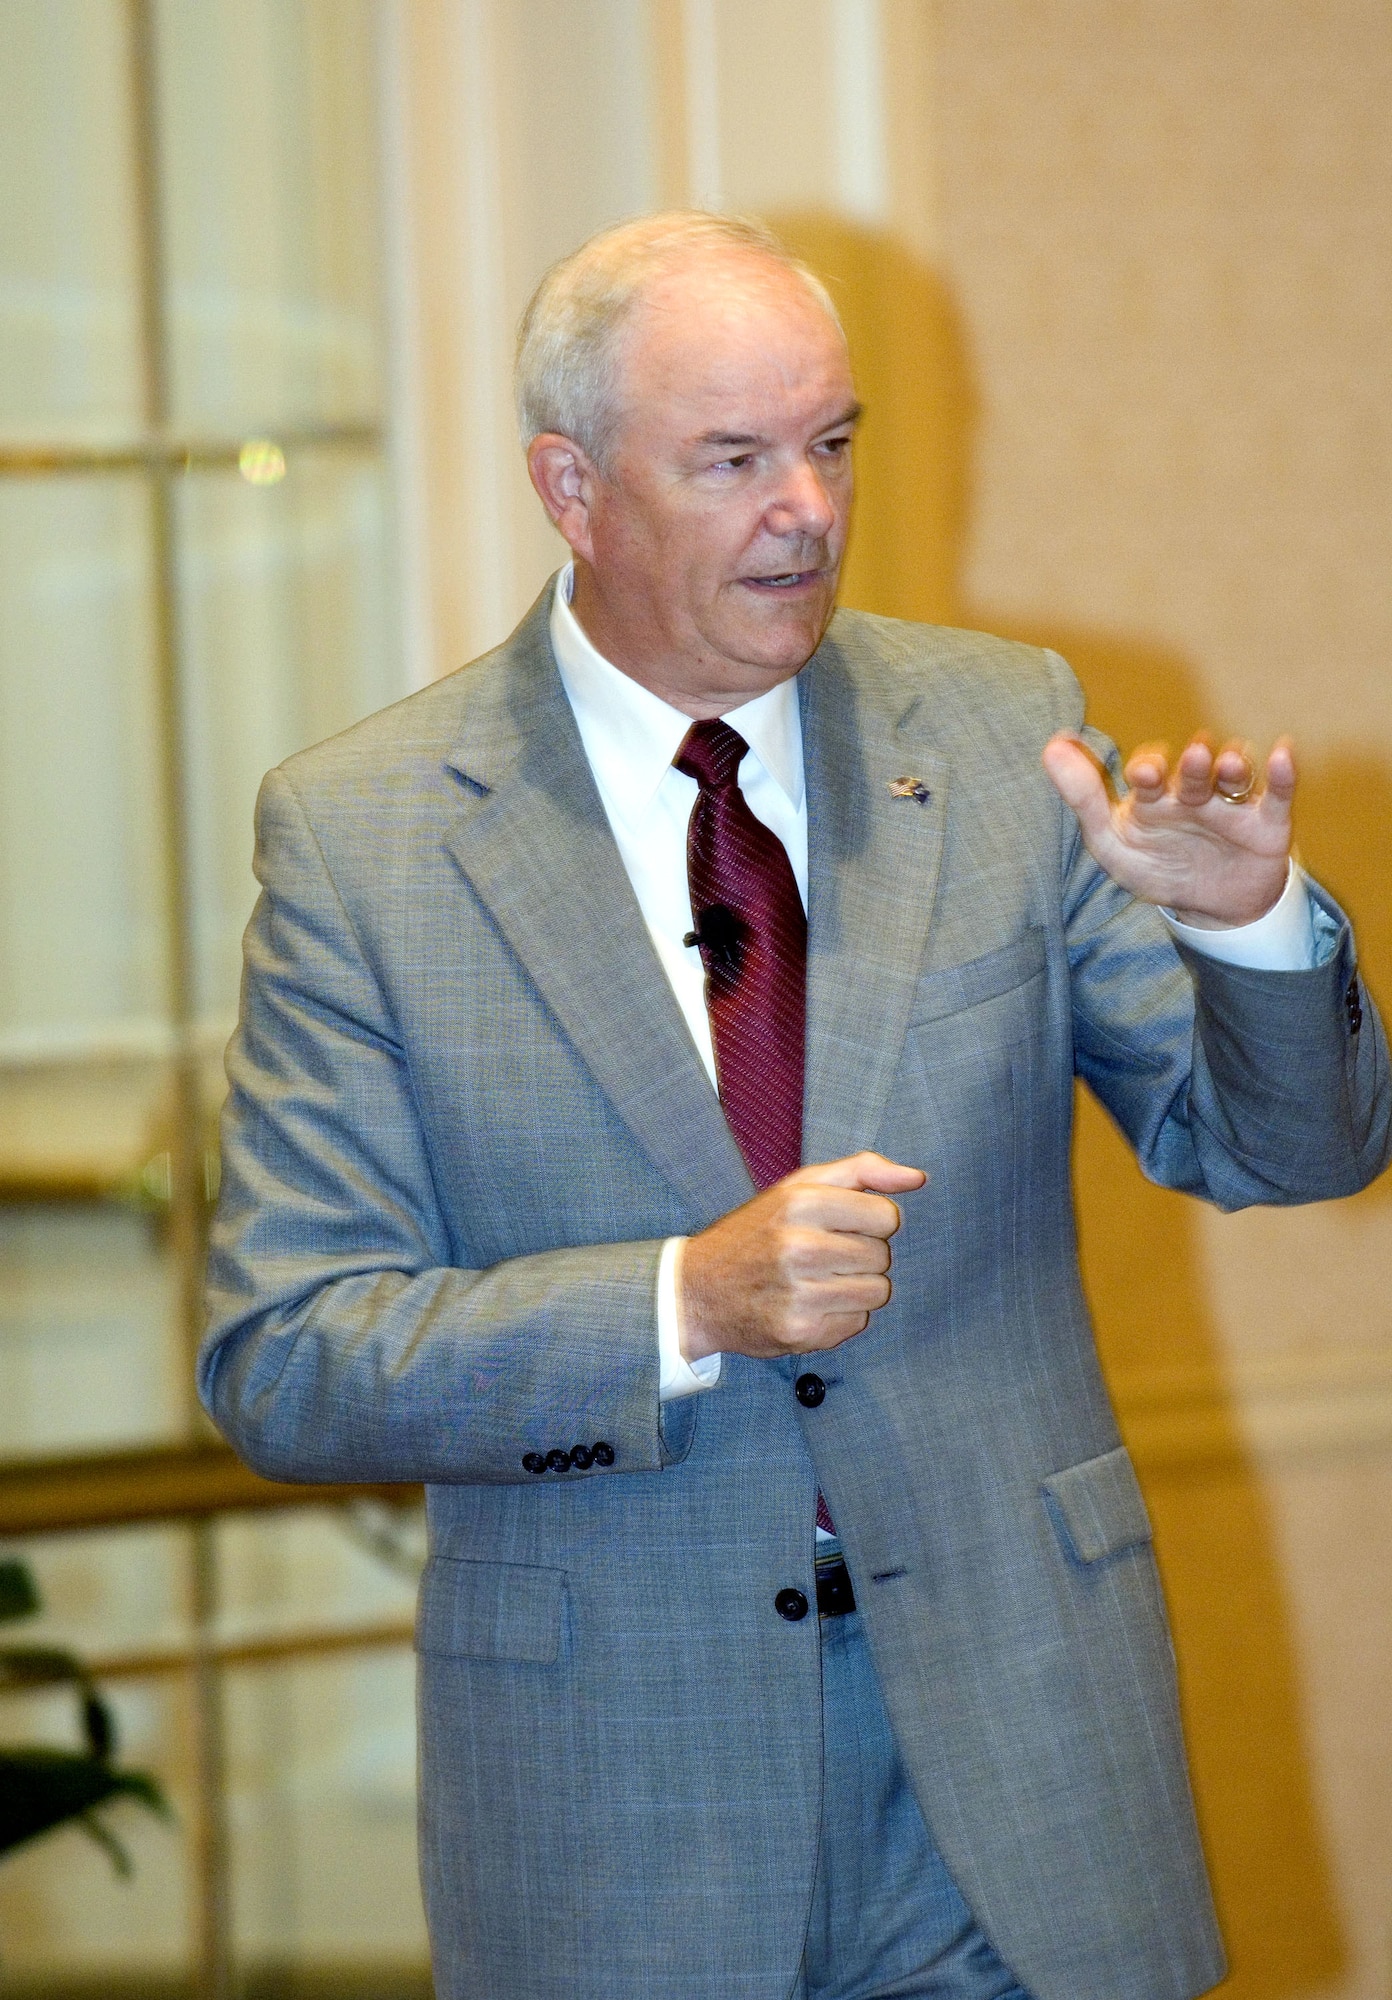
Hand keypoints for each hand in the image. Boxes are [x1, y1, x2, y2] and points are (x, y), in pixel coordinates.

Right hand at [679, 1152, 925, 1362]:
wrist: (697, 1291)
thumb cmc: (756, 1234)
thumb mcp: (798, 1187)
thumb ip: (861, 1172)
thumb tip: (917, 1178)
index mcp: (800, 1202)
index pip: (887, 1216)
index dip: (871, 1222)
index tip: (843, 1226)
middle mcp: (800, 1247)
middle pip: (883, 1256)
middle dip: (862, 1255)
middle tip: (824, 1255)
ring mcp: (800, 1293)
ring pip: (879, 1292)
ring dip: (857, 1287)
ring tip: (820, 1281)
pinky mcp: (801, 1332)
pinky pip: (858, 1323)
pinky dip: (842, 1316)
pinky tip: (811, 1304)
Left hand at [1041, 731, 1294, 926]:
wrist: (1210, 908)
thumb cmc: (1156, 867)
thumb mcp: (1112, 843)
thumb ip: (1083, 798)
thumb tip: (1052, 745)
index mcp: (1154, 796)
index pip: (1150, 773)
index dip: (1149, 769)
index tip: (1146, 772)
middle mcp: (1193, 793)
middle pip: (1195, 772)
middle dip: (1195, 766)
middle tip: (1194, 758)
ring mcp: (1231, 805)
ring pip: (1234, 777)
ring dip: (1234, 766)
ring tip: (1230, 763)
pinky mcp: (1267, 822)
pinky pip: (1278, 793)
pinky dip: (1283, 773)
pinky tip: (1283, 752)